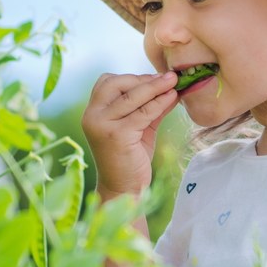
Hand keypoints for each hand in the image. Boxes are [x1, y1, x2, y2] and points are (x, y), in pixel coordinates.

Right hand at [81, 71, 178, 197]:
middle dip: (144, 79)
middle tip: (169, 77)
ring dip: (156, 87)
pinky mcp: (117, 135)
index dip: (132, 77)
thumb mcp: (138, 127)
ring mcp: (103, 125)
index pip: (107, 82)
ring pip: (133, 96)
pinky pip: (143, 112)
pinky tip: (172, 98)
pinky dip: (160, 102)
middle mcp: (92, 116)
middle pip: (117, 84)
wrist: (123, 190)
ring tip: (174, 83)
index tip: (155, 78)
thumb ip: (149, 107)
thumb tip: (169, 87)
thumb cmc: (129, 158)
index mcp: (92, 112)